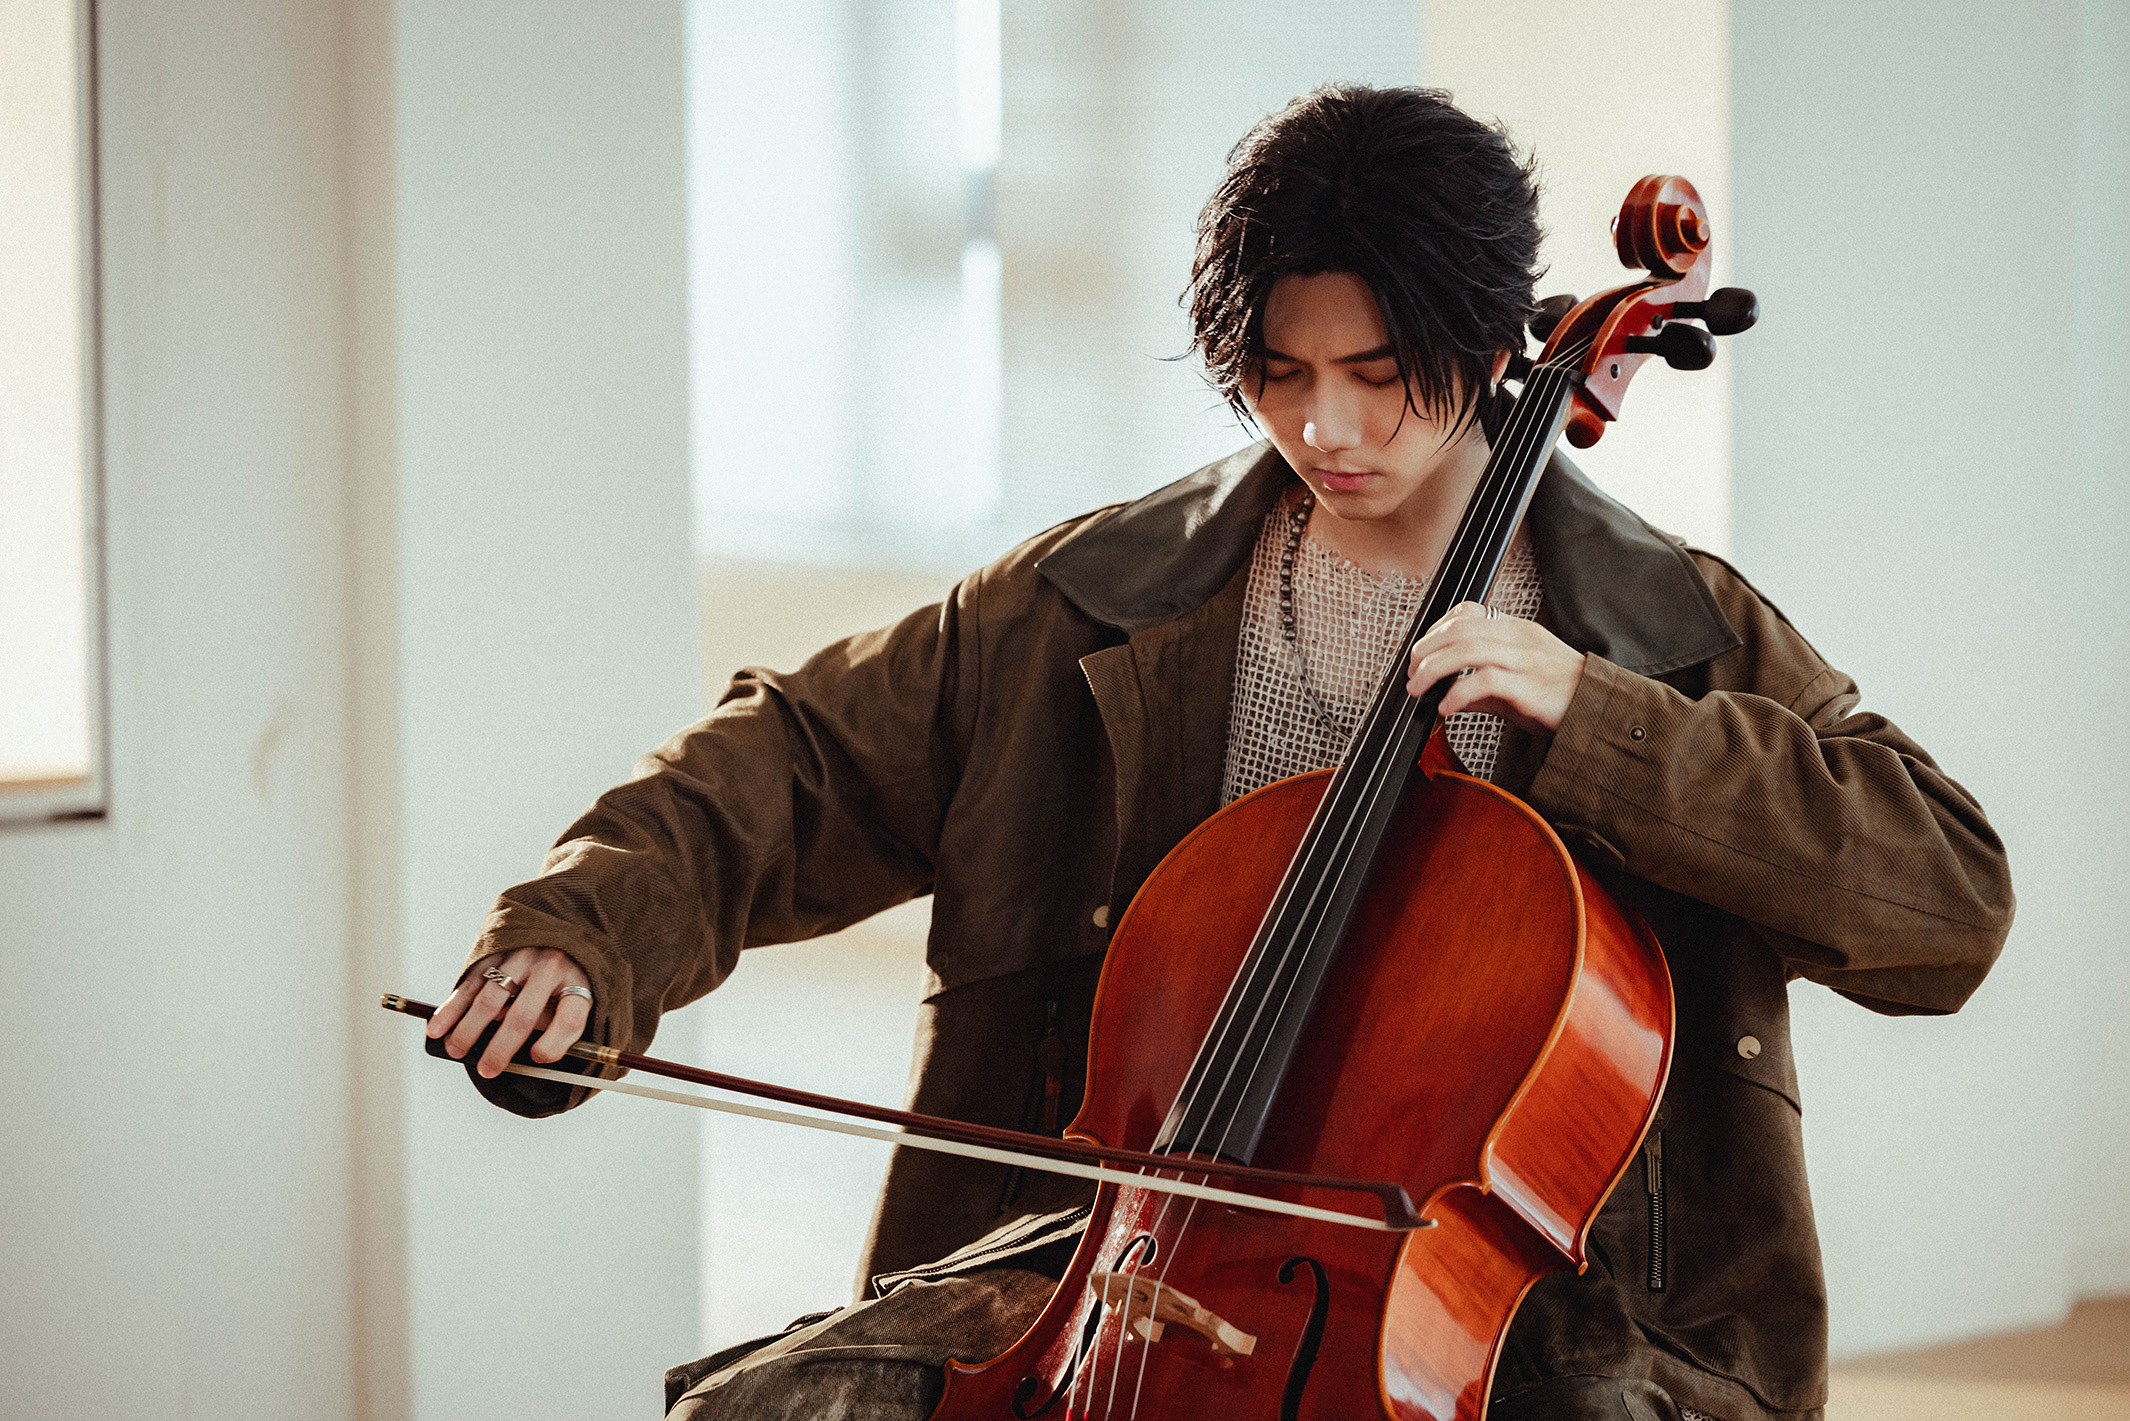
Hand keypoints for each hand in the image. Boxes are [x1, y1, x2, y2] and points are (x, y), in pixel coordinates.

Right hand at [427, 946, 592, 1079]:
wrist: (559, 928)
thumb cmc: (564, 978)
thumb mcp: (575, 997)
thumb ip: (553, 1025)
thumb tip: (523, 1054)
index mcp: (579, 982)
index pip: (570, 1019)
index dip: (553, 1044)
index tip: (536, 1058)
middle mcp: (550, 967)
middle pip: (524, 1015)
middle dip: (501, 1048)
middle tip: (486, 1070)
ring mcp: (521, 956)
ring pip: (490, 999)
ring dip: (468, 1030)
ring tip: (456, 1051)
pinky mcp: (496, 951)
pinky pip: (470, 983)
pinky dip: (452, 1008)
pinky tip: (438, 1028)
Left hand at [1407, 602, 1586, 733]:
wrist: (1601, 710)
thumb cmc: (1561, 696)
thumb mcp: (1516, 684)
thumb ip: (1480, 686)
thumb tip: (1445, 694)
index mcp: (1517, 631)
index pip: (1467, 614)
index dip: (1435, 630)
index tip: (1419, 654)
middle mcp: (1519, 639)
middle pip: (1460, 629)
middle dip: (1426, 650)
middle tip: (1410, 673)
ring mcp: (1526, 659)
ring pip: (1467, 649)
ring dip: (1433, 669)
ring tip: (1418, 689)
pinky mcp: (1530, 686)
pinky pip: (1485, 681)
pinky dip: (1458, 693)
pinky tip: (1445, 707)